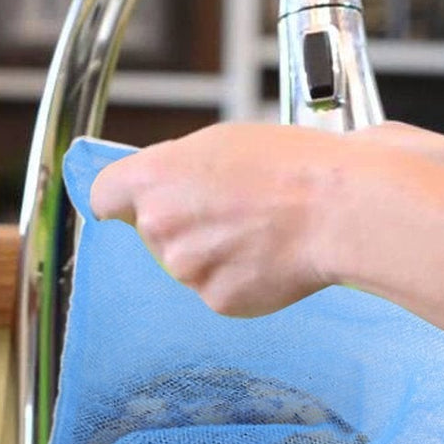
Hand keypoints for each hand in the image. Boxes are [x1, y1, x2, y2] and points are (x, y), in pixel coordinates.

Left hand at [88, 121, 443, 353]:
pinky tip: (272, 259)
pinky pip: (220, 291)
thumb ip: (182, 170)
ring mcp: (187, 269)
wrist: (338, 209)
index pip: (105, 197)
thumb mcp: (225, 143)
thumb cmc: (294, 166)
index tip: (132, 205)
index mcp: (153, 177)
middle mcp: (159, 225)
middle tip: (233, 212)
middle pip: (154, 234)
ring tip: (262, 233)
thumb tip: (171, 188)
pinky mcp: (218, 301)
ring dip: (216, 256)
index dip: (123, 200)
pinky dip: (243, 281)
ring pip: (190, 266)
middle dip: (186, 226)